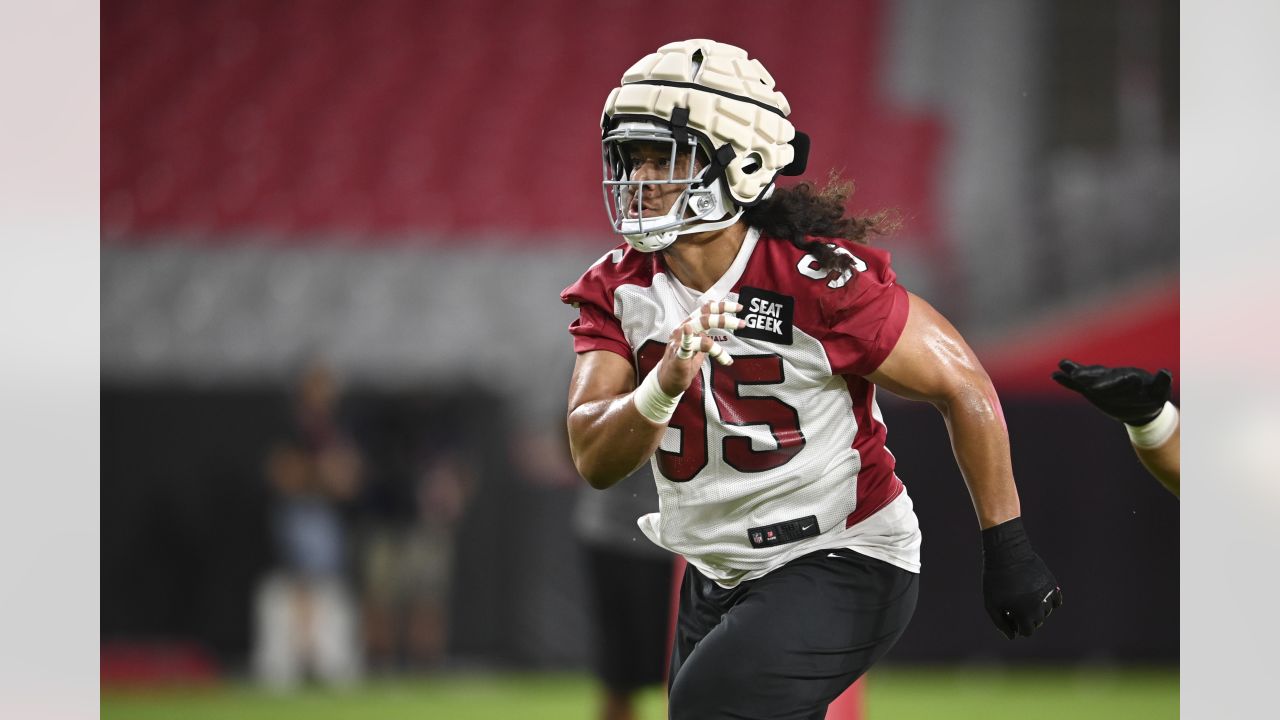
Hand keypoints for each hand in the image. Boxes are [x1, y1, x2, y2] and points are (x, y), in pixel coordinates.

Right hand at [655, 300, 743, 395]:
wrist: (666, 381)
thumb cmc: (682, 362)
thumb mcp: (696, 345)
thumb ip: (704, 334)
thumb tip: (719, 322)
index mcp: (688, 326)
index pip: (705, 310)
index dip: (722, 306)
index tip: (738, 308)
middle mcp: (682, 331)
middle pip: (704, 319)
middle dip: (725, 320)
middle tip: (742, 324)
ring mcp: (678, 343)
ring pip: (700, 337)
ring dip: (717, 348)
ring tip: (727, 359)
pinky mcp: (676, 356)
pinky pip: (684, 347)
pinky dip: (688, 338)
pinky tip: (689, 332)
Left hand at [981, 518, 1062, 639]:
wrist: (1006, 553)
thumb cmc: (995, 580)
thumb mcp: (991, 603)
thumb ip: (1001, 623)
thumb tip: (1013, 636)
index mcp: (1024, 613)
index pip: (1027, 631)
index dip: (1017, 626)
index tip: (1009, 616)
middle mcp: (1039, 606)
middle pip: (1037, 622)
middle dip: (1026, 618)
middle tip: (1014, 604)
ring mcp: (1047, 594)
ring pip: (1046, 612)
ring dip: (1036, 609)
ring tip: (1023, 596)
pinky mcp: (1052, 583)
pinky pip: (1056, 600)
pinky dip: (1049, 601)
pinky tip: (1037, 595)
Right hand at [1052, 359, 1171, 425]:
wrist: (1142, 408)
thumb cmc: (1152, 399)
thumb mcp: (1160, 393)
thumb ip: (1161, 384)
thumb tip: (1165, 371)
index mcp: (1129, 377)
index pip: (1120, 379)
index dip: (1113, 382)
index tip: (1107, 385)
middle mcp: (1113, 377)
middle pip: (1100, 376)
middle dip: (1090, 376)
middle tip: (1078, 375)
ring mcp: (1101, 383)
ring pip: (1088, 378)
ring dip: (1076, 372)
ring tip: (1063, 365)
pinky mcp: (1092, 390)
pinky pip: (1077, 386)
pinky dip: (1067, 380)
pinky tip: (1055, 375)